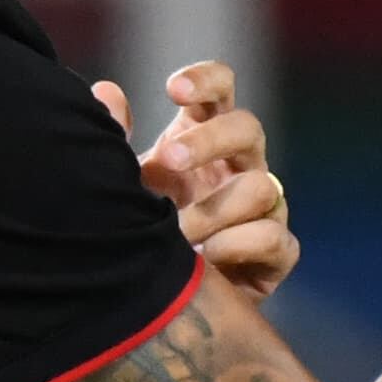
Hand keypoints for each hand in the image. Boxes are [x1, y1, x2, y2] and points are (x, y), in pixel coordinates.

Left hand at [95, 61, 298, 299]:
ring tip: (176, 231)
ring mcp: (265, 209)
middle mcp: (241, 166)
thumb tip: (105, 92)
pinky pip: (276, 239)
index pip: (221, 92)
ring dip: (214, 208)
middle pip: (247, 128)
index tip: (173, 89)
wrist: (162, 299)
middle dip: (209, 140)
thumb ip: (115, 139)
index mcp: (206, 138)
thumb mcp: (126, 182)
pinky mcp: (275, 255)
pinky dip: (240, 245)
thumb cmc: (144, 227)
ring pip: (262, 186)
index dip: (206, 81)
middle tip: (168, 159)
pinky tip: (206, 258)